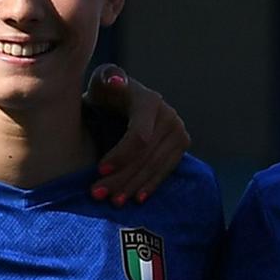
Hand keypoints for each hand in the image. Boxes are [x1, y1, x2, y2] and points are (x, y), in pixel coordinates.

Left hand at [88, 68, 189, 202]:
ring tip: (113, 201)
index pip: (139, 136)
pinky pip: (166, 169)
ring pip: (155, 166)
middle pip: (146, 155)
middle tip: (98, 193)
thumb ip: (105, 78)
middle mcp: (168, 115)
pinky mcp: (181, 144)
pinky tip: (137, 199)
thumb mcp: (101, 81)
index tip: (99, 170)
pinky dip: (150, 185)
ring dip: (132, 186)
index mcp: (148, 100)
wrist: (124, 99)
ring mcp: (178, 130)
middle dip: (121, 177)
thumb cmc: (107, 92)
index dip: (121, 155)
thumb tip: (116, 82)